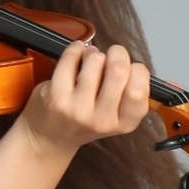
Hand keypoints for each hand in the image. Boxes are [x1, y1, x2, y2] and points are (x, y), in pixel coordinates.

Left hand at [18, 40, 150, 163]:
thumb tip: (129, 60)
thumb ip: (128, 93)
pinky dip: (75, 49)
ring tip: (89, 60)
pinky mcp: (57, 96)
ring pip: (95, 60)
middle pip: (119, 70)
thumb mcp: (115, 116)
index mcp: (123, 123)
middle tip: (111, 56)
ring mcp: (78, 108)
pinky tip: (76, 54)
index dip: (137, 70)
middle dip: (117, 53)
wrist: (49, 139)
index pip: (139, 89)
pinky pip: (71, 57)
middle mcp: (101, 119)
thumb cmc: (85, 120)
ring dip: (94, 52)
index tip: (128, 69)